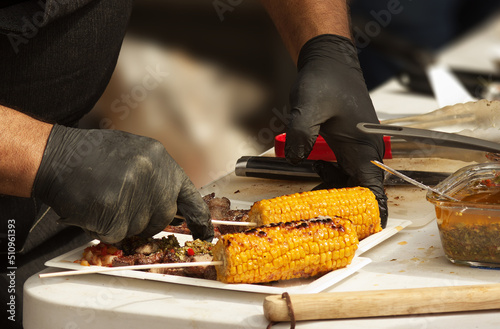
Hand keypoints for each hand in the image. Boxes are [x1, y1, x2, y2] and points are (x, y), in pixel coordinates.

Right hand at [33, 125, 213, 242]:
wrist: (55, 155)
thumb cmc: (91, 155)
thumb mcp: (135, 154)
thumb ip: (157, 176)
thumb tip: (171, 202)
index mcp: (161, 160)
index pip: (189, 196)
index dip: (198, 218)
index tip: (206, 233)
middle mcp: (155, 177)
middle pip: (163, 217)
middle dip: (145, 218)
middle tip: (122, 203)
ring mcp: (136, 196)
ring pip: (139, 228)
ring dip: (122, 222)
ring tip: (103, 198)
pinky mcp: (116, 214)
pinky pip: (117, 234)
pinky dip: (104, 227)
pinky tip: (93, 207)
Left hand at [285, 34, 387, 226]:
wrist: (328, 63)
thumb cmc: (325, 80)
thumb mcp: (308, 105)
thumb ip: (301, 133)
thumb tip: (297, 158)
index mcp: (363, 146)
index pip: (373, 188)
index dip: (370, 212)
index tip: (363, 232)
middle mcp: (365, 151)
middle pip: (358, 191)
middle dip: (342, 209)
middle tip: (320, 223)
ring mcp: (356, 149)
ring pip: (348, 182)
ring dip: (332, 194)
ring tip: (310, 206)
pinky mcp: (346, 146)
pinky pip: (339, 171)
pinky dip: (328, 179)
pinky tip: (312, 179)